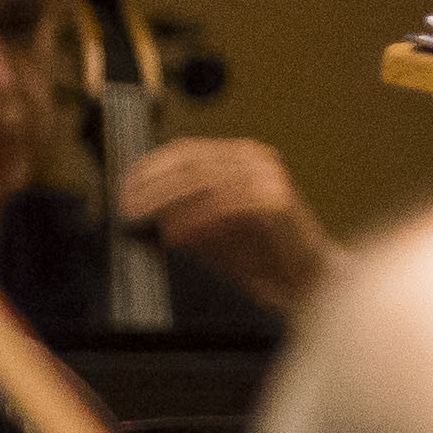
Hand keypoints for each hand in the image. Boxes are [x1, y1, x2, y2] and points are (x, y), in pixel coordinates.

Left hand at [118, 137, 339, 312]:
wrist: (310, 281)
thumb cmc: (262, 258)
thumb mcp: (210, 232)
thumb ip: (181, 216)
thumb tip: (139, 208)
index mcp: (241, 158)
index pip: (184, 151)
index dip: (148, 169)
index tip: (122, 191)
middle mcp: (256, 160)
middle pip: (190, 161)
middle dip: (151, 185)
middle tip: (125, 208)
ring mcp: (268, 178)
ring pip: (204, 178)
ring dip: (165, 199)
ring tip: (141, 219)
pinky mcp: (277, 201)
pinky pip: (225, 204)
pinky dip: (195, 219)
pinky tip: (175, 235)